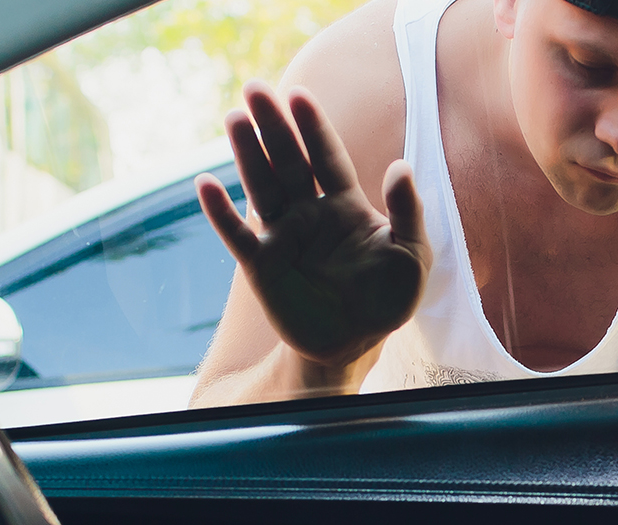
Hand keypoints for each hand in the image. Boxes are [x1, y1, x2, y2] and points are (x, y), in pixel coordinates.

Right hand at [199, 84, 430, 368]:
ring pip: (261, 186)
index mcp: (346, 206)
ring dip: (247, 154)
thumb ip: (407, 212)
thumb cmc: (388, 299)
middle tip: (255, 88)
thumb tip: (400, 167)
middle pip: (288, 161)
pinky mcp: (262, 265)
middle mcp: (310, 213)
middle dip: (273, 126)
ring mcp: (283, 236)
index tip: (299, 96)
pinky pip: (235, 234)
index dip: (313, 127)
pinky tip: (205, 185)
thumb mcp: (412, 256)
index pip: (327, 157)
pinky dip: (219, 212)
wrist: (355, 343)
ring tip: (234, 118)